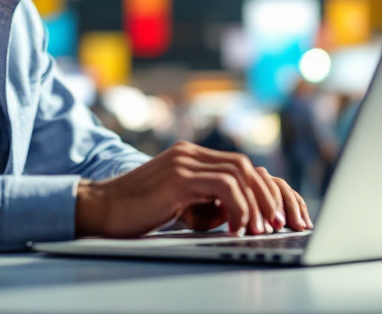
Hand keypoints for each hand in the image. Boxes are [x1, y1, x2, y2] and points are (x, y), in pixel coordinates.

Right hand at [74, 141, 312, 237]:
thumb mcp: (179, 204)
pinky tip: (237, 228)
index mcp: (191, 157)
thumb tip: (236, 214)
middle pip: (246, 166)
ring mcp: (184, 162)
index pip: (240, 166)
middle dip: (270, 196)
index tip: (280, 215)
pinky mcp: (178, 177)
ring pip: (239, 173)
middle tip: (283, 222)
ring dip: (258, 202)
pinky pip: (223, 186)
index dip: (265, 190)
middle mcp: (190, 154)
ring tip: (263, 228)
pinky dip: (238, 207)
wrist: (98, 210)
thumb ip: (206, 202)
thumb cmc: (136, 213)